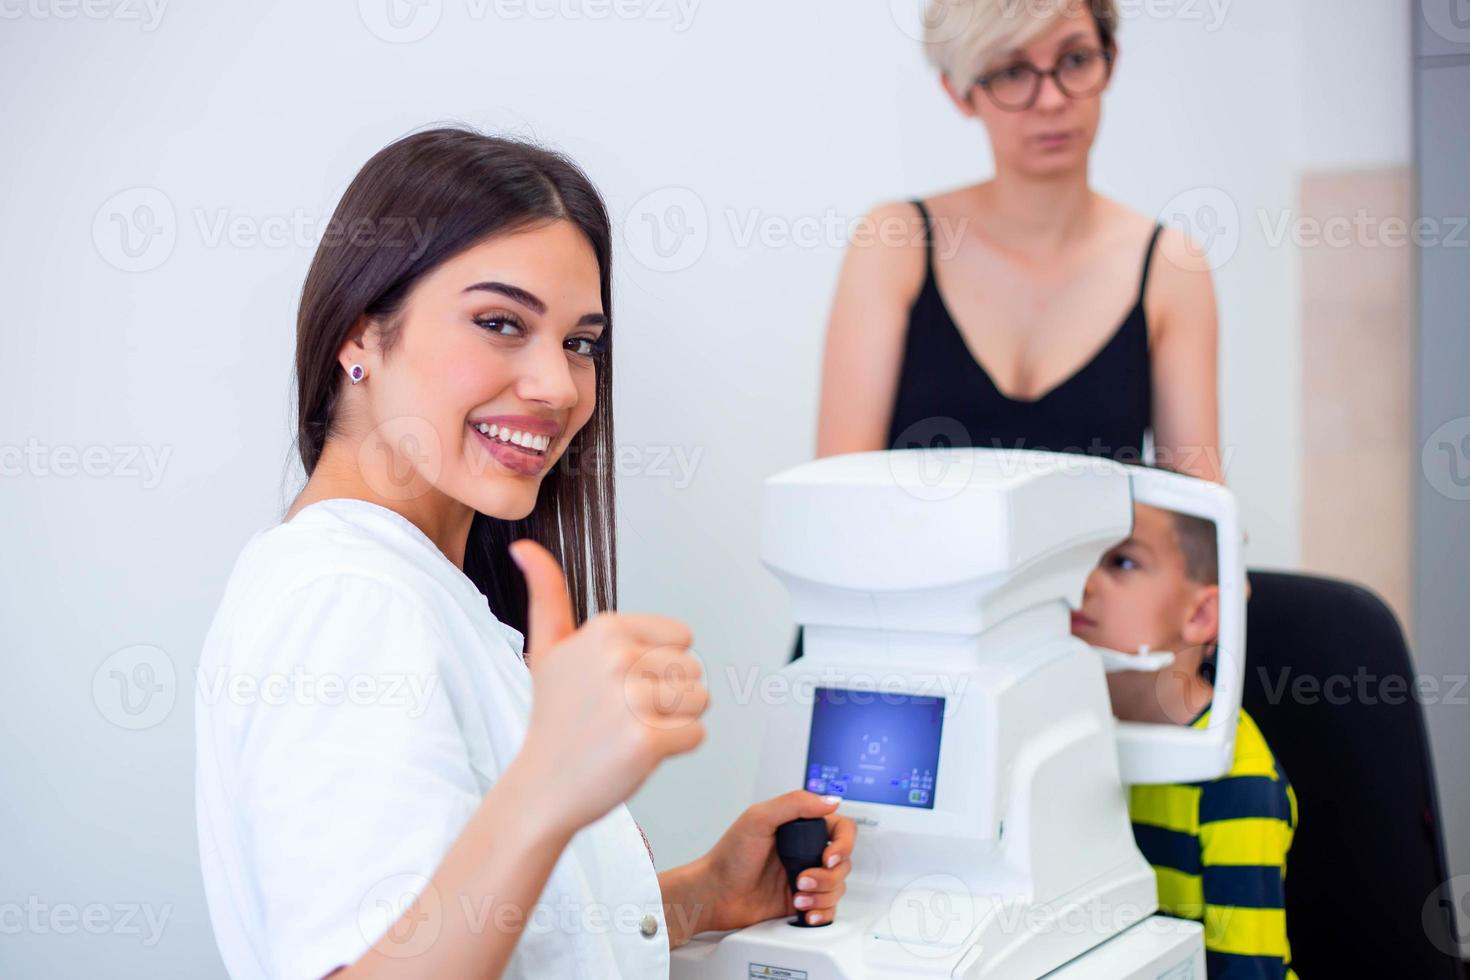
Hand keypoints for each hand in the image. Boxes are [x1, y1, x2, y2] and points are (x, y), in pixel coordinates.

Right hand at [507, 540, 708, 836]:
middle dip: (669, 695)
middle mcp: (617, 658)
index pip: (682, 637)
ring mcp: (630, 700)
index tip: (619, 684)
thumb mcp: (548, 648)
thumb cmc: (556, 718)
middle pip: (694, 668)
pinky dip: (675, 749)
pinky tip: (636, 752)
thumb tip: (524, 546)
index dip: (659, 665)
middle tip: (623, 714)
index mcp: (604, 628)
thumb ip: (547, 593)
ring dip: (675, 720)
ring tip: (631, 730)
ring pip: (700, 700)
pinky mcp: (645, 741)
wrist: (542, 786)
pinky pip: (696, 734)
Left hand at [691, 792, 855, 930]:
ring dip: (822, 895)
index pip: (841, 829)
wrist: (715, 895)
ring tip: (798, 897)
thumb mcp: (758, 819)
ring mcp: (804, 878)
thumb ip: (795, 804)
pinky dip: (821, 914)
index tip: (829, 857)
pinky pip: (828, 910)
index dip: (844, 844)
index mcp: (799, 828)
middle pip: (843, 863)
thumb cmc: (729, 857)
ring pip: (838, 887)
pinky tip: (805, 912)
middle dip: (828, 876)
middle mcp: (804, 852)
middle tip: (803, 880)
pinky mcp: (801, 902)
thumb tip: (830, 801)